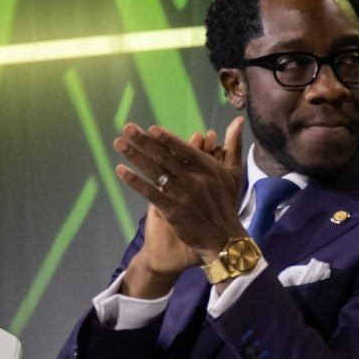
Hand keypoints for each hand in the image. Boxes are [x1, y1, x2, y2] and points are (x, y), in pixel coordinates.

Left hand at [113, 118, 247, 290]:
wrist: (224, 239)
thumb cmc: (227, 204)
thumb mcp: (234, 172)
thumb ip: (233, 145)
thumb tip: (238, 119)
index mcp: (207, 167)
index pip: (183, 149)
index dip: (166, 138)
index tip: (150, 128)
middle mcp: (194, 179)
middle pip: (164, 156)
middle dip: (144, 141)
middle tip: (127, 128)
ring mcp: (182, 195)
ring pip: (154, 171)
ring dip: (135, 156)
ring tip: (119, 144)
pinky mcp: (172, 211)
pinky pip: (150, 193)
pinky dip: (135, 182)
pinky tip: (121, 171)